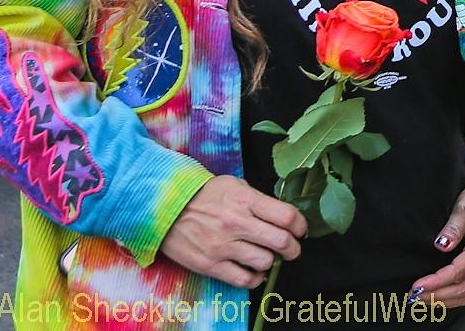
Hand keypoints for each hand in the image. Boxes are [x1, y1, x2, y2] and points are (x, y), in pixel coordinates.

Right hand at [160, 175, 304, 288]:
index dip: (300, 225)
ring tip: (268, 257)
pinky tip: (255, 272)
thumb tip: (281, 216)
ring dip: (272, 261)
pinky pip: (243, 279)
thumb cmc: (203, 194)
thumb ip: (258, 200)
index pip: (286, 216)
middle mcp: (237, 224)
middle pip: (281, 241)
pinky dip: (254, 278)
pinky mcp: (209, 265)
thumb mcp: (235, 185)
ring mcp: (223, 246)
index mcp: (246, 200)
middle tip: (292, 249)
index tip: (300, 229)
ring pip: (265, 261)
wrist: (165, 208)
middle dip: (293, 248)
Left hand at [409, 185, 464, 308]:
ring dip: (441, 301)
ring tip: (419, 299)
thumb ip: (454, 224)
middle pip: (462, 288)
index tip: (417, 285)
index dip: (437, 282)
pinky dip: (451, 300)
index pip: (459, 272)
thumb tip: (441, 244)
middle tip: (412, 295)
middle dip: (435, 295)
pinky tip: (435, 298)